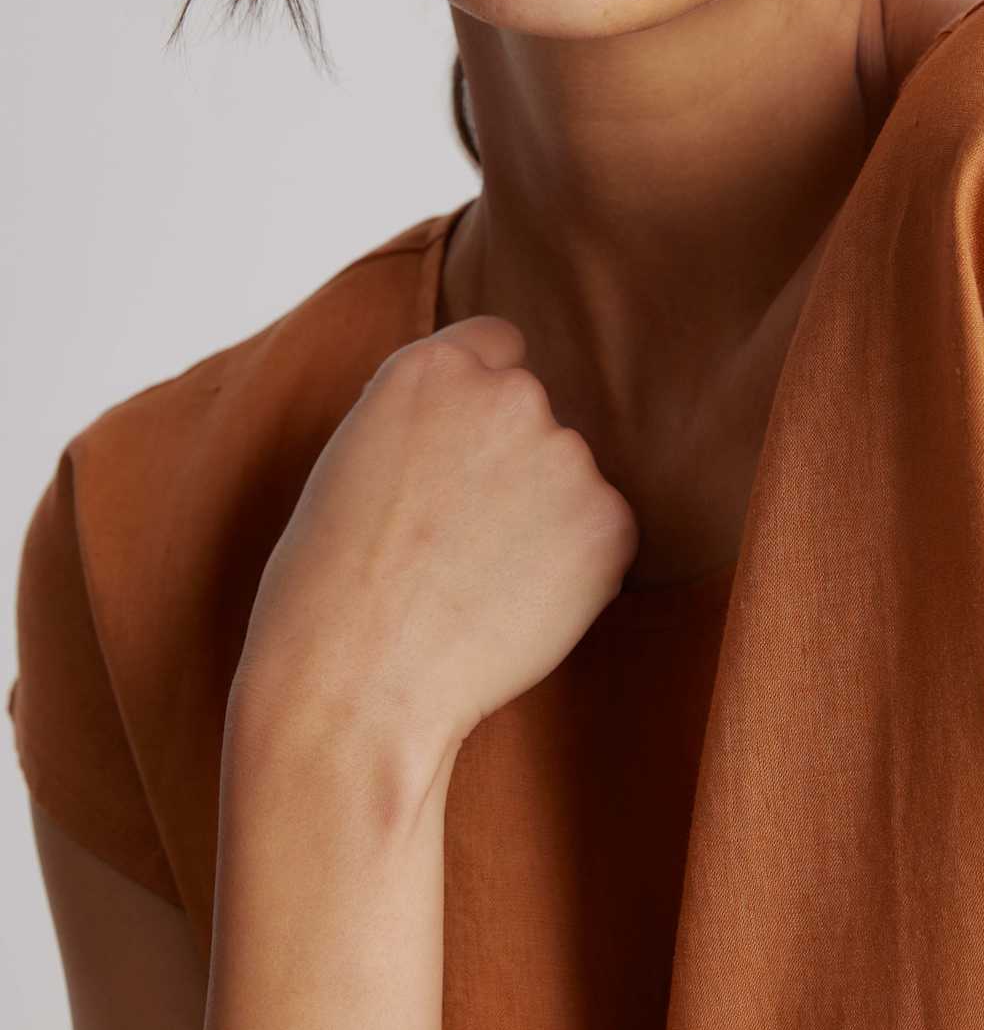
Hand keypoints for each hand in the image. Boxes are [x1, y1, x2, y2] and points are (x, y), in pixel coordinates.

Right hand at [229, 316, 639, 761]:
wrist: (358, 685)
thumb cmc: (328, 590)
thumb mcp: (355, 461)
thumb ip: (427, 420)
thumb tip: (479, 422)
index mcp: (431, 369)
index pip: (497, 344)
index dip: (484, 398)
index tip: (470, 443)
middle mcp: (509, 394)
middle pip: (535, 414)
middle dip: (513, 461)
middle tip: (460, 537)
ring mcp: (566, 456)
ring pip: (569, 477)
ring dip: (545, 516)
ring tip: (477, 583)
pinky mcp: (609, 522)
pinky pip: (604, 534)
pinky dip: (578, 568)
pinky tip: (516, 608)